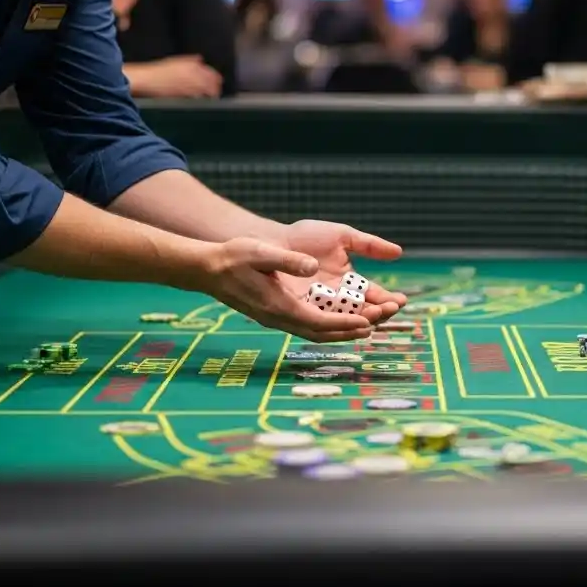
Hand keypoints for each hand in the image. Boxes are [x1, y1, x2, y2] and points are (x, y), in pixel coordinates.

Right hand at [126, 55, 222, 98]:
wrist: (149, 79)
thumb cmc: (160, 70)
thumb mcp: (177, 61)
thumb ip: (191, 61)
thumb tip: (201, 60)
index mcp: (193, 65)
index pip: (212, 73)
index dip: (216, 78)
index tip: (217, 82)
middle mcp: (194, 75)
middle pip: (213, 83)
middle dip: (216, 88)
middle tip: (216, 92)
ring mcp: (191, 85)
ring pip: (208, 92)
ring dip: (211, 95)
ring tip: (211, 98)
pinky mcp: (186, 95)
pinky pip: (199, 98)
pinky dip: (202, 99)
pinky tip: (201, 101)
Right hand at [198, 237, 373, 341]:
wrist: (208, 269)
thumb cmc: (233, 257)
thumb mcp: (260, 252)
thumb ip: (286, 260)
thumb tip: (313, 266)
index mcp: (278, 306)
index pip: (318, 322)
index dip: (344, 324)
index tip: (367, 322)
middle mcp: (279, 318)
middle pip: (321, 333)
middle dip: (350, 332)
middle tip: (378, 326)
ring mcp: (276, 318)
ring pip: (315, 332)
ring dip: (341, 331)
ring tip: (367, 327)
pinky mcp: (276, 313)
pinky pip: (307, 325)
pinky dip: (327, 325)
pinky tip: (341, 319)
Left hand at [279, 219, 407, 322]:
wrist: (274, 240)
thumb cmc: (306, 236)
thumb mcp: (343, 236)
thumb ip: (369, 244)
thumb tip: (399, 252)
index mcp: (349, 281)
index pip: (373, 295)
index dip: (387, 300)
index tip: (400, 300)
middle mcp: (337, 298)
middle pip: (364, 312)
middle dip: (379, 312)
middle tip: (389, 308)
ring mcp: (321, 307)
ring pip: (347, 321)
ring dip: (362, 321)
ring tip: (375, 315)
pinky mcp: (303, 312)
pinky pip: (323, 324)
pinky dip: (338, 326)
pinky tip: (351, 323)